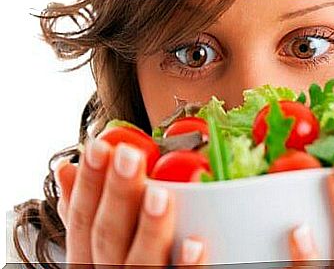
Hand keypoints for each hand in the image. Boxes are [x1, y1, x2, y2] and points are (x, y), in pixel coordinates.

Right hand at [54, 138, 206, 265]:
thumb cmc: (118, 268)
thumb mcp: (92, 246)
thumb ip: (83, 213)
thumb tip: (67, 170)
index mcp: (87, 260)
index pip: (81, 218)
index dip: (88, 182)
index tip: (100, 147)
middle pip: (107, 236)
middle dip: (117, 194)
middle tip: (130, 157)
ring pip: (138, 263)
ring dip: (149, 228)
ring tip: (160, 195)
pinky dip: (185, 268)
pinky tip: (194, 244)